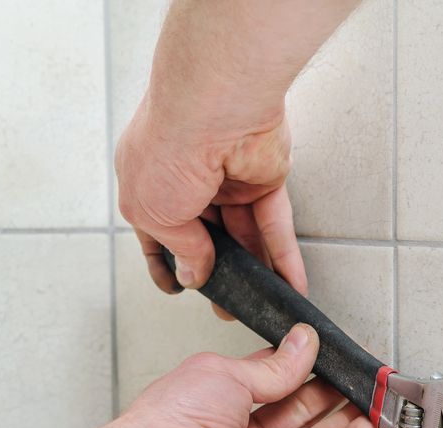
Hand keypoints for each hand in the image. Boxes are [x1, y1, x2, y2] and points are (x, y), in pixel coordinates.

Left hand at [95, 323, 376, 427]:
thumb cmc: (170, 422)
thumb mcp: (227, 373)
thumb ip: (275, 365)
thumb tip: (304, 343)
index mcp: (220, 400)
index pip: (273, 380)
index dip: (304, 366)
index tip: (333, 353)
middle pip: (296, 411)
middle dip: (330, 392)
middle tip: (359, 375)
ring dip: (344, 419)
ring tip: (372, 398)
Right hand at [114, 96, 307, 308]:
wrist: (215, 107)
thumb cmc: (169, 146)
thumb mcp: (155, 212)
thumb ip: (179, 248)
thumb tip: (193, 274)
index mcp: (150, 183)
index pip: (157, 232)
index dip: (166, 263)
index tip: (176, 289)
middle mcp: (189, 181)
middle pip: (207, 238)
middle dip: (218, 275)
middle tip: (226, 306)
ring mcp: (228, 181)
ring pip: (244, 236)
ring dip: (254, 272)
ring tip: (259, 305)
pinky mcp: (265, 180)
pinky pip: (275, 225)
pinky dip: (284, 256)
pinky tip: (292, 285)